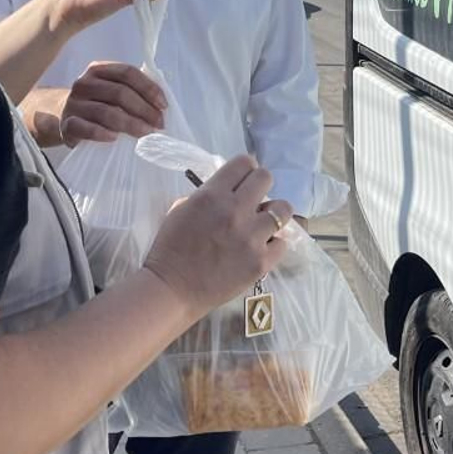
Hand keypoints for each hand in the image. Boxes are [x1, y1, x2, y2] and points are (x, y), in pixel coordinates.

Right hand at [27, 64, 166, 146]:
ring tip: (145, 133)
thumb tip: (162, 104)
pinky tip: (114, 138)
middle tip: (158, 124)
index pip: (127, 73)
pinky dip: (101, 133)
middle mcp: (84, 83)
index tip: (164, 106)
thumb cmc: (100, 105)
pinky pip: (85, 128)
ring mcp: (73, 104)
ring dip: (130, 124)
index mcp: (99, 70)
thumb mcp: (113, 92)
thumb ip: (134, 91)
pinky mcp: (67, 125)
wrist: (68, 120)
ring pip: (105, 112)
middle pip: (119, 93)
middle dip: (144, 109)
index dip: (149, 88)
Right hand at [143, 156, 291, 314]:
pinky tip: (260, 249)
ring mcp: (251, 237)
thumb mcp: (180, 210)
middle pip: (266, 179)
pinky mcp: (261, 262)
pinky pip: (282, 243)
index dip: (245, 171)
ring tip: (262, 225)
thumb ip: (207, 196)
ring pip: (283, 209)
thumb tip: (228, 191)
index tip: (243, 181)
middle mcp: (235, 211)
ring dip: (273, 214)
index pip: (244, 163)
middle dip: (259, 187)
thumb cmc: (169, 249)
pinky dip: (273, 244)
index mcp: (212, 195)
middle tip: (252, 201)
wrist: (172, 290)